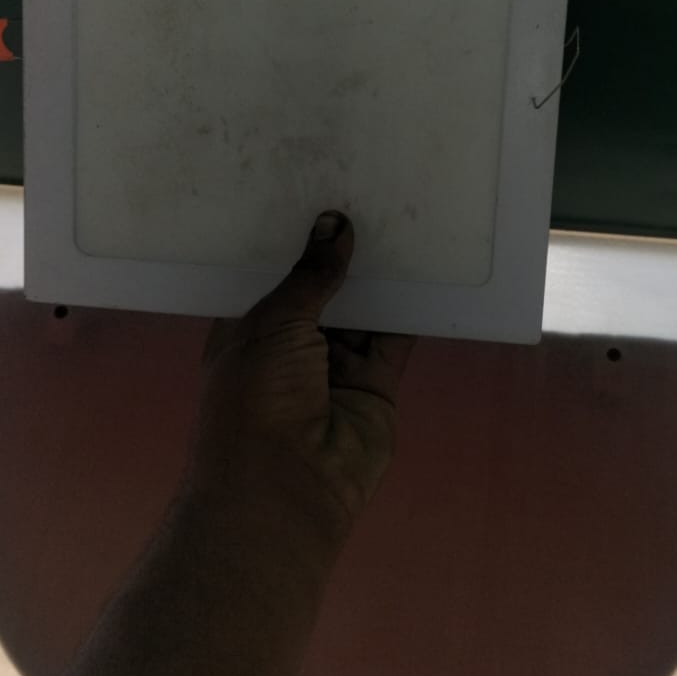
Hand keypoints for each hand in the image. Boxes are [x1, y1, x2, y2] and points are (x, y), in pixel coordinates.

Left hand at [181, 211, 414, 553]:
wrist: (286, 486)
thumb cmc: (256, 398)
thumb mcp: (273, 324)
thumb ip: (309, 275)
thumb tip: (334, 224)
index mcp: (249, 332)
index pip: (271, 278)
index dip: (291, 241)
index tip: (312, 190)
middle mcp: (291, 348)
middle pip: (322, 292)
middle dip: (340, 252)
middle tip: (364, 189)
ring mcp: (335, 368)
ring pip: (363, 312)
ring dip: (379, 275)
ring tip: (400, 214)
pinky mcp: (376, 385)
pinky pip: (396, 339)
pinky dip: (411, 309)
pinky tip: (427, 264)